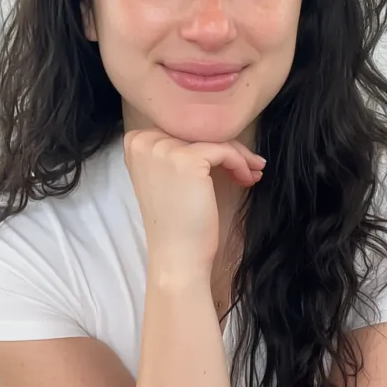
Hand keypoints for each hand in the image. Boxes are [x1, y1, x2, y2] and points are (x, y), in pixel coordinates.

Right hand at [123, 127, 265, 273]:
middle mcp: (144, 141)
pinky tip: (247, 179)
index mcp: (135, 143)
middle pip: (199, 132)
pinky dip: (240, 164)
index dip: (209, 144)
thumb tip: (214, 132)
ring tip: (251, 173)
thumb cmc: (176, 222)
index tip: (227, 162)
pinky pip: (224, 150)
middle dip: (228, 149)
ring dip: (239, 156)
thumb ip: (176, 150)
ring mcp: (163, 149)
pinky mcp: (186, 160)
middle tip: (250, 166)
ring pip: (214, 139)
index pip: (182, 130)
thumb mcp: (167, 177)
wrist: (177, 256)